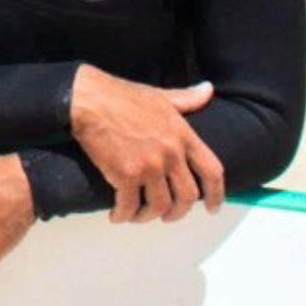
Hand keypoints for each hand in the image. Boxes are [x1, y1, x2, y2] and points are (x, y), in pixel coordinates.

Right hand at [67, 65, 224, 223]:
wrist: (88, 100)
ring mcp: (149, 165)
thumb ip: (186, 99)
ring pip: (159, 206)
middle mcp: (171, 153)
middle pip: (187, 197)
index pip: (212, 171)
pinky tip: (116, 215)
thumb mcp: (160, 95)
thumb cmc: (121, 96)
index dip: (217, 195)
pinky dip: (123, 216)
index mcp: (183, 135)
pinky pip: (130, 207)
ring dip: (148, 216)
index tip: (212, 209)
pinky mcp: (125, 175)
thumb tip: (208, 89)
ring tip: (138, 215)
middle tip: (168, 216)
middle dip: (178, 212)